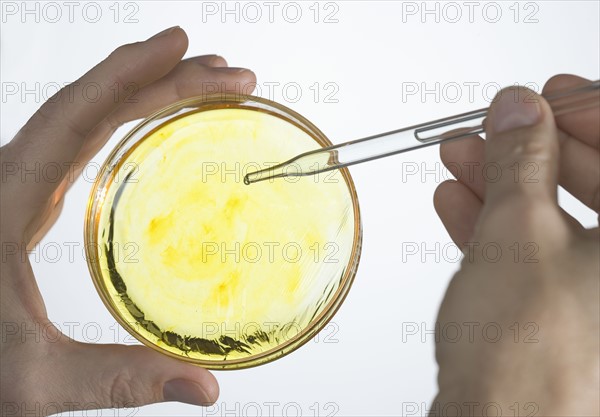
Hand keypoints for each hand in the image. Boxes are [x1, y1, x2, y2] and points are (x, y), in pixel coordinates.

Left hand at [0, 27, 255, 414]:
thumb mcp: (31, 378)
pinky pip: (82, 141)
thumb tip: (206, 388)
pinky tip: (155, 124)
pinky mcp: (28, 196)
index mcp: (5, 200)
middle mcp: (11, 178)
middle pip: (90, 106)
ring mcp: (19, 183)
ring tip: (205, 84)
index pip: (74, 119)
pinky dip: (124, 120)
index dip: (128, 74)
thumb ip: (117, 380)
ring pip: (86, 117)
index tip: (180, 46)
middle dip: (160, 79)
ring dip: (145, 92)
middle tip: (226, 74)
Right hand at [432, 75, 598, 415]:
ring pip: (559, 219)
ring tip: (463, 159)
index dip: (589, 113)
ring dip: (505, 185)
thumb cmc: (529, 360)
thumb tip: (518, 114)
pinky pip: (537, 255)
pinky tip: (460, 205)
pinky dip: (498, 227)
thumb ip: (519, 161)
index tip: (550, 96)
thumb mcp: (516, 232)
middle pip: (595, 184)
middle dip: (536, 149)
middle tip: (499, 126)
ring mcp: (598, 298)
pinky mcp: (563, 317)